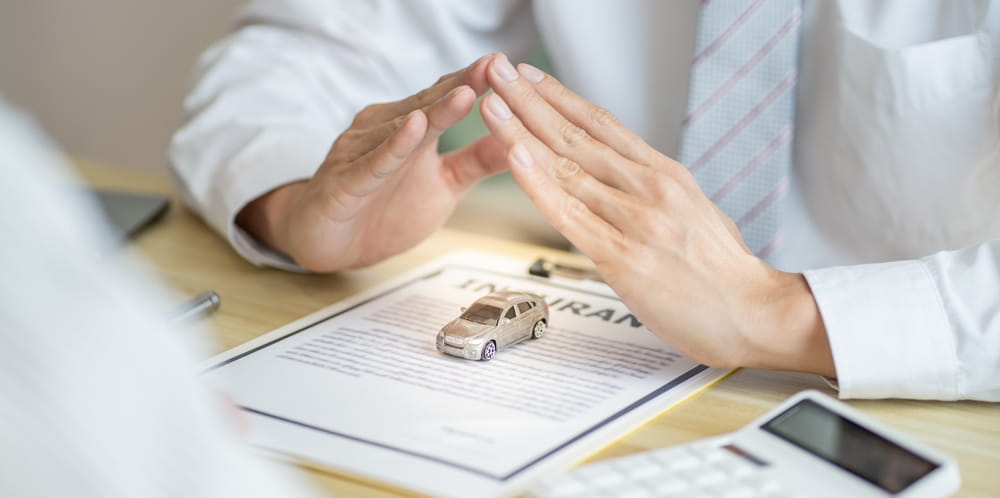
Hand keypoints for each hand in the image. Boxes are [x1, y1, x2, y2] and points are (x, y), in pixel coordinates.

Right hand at [237, 55, 507, 271]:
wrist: (326, 241)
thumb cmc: (383, 208)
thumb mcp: (443, 187)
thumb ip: (476, 162)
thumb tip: (519, 140)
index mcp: (410, 129)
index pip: (446, 99)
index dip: (476, 83)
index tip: (508, 66)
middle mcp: (383, 130)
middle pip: (427, 104)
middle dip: (462, 85)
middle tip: (494, 66)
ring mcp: (361, 152)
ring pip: (402, 130)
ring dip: (434, 111)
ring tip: (465, 93)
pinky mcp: (345, 181)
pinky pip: (372, 163)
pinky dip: (393, 147)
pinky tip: (413, 128)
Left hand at [480, 54, 833, 375]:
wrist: (756, 313)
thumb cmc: (724, 273)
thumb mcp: (694, 214)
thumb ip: (655, 195)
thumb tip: (628, 182)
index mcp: (665, 176)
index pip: (603, 125)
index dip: (562, 97)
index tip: (531, 78)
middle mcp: (649, 188)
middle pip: (577, 135)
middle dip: (531, 101)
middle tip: (499, 71)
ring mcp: (636, 220)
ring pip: (567, 167)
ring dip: (522, 131)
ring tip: (491, 103)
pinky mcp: (623, 257)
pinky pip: (570, 214)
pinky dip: (538, 182)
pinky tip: (515, 156)